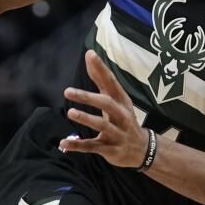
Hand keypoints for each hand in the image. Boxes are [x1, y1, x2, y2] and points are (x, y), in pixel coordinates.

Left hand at [60, 50, 146, 166]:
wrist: (141, 149)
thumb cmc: (123, 119)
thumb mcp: (115, 99)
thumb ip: (101, 79)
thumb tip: (89, 55)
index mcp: (122, 101)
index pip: (112, 82)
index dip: (102, 69)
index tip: (90, 55)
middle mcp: (121, 115)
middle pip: (107, 104)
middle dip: (88, 97)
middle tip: (67, 91)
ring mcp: (117, 133)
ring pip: (102, 125)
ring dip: (86, 119)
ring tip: (70, 113)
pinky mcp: (110, 149)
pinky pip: (93, 147)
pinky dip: (78, 145)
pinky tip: (64, 143)